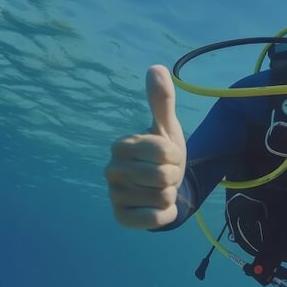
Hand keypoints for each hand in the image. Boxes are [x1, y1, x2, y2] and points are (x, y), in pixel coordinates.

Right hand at [105, 65, 186, 228]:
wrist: (164, 188)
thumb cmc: (164, 155)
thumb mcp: (167, 128)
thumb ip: (162, 101)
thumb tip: (156, 68)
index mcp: (121, 145)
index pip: (164, 151)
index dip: (175, 155)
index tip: (167, 156)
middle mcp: (111, 170)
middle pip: (164, 175)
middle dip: (173, 176)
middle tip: (165, 174)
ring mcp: (114, 195)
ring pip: (162, 196)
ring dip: (169, 194)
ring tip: (159, 189)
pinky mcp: (121, 218)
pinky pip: (154, 218)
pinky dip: (164, 214)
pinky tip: (155, 207)